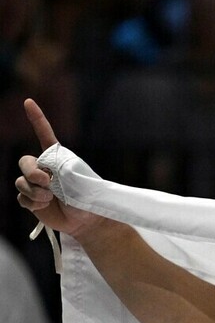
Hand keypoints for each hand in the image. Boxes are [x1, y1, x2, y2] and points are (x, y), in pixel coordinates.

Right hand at [15, 99, 99, 235]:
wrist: (85, 221)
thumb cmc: (86, 198)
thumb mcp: (77, 180)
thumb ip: (57, 173)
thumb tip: (39, 177)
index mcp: (57, 158)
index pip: (45, 135)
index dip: (37, 118)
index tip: (29, 101)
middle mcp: (44, 168)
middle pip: (24, 162)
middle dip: (32, 173)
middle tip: (47, 182)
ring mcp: (35, 184)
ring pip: (21, 182)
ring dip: (35, 192)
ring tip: (51, 198)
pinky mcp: (31, 199)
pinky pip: (22, 198)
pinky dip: (33, 203)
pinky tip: (44, 206)